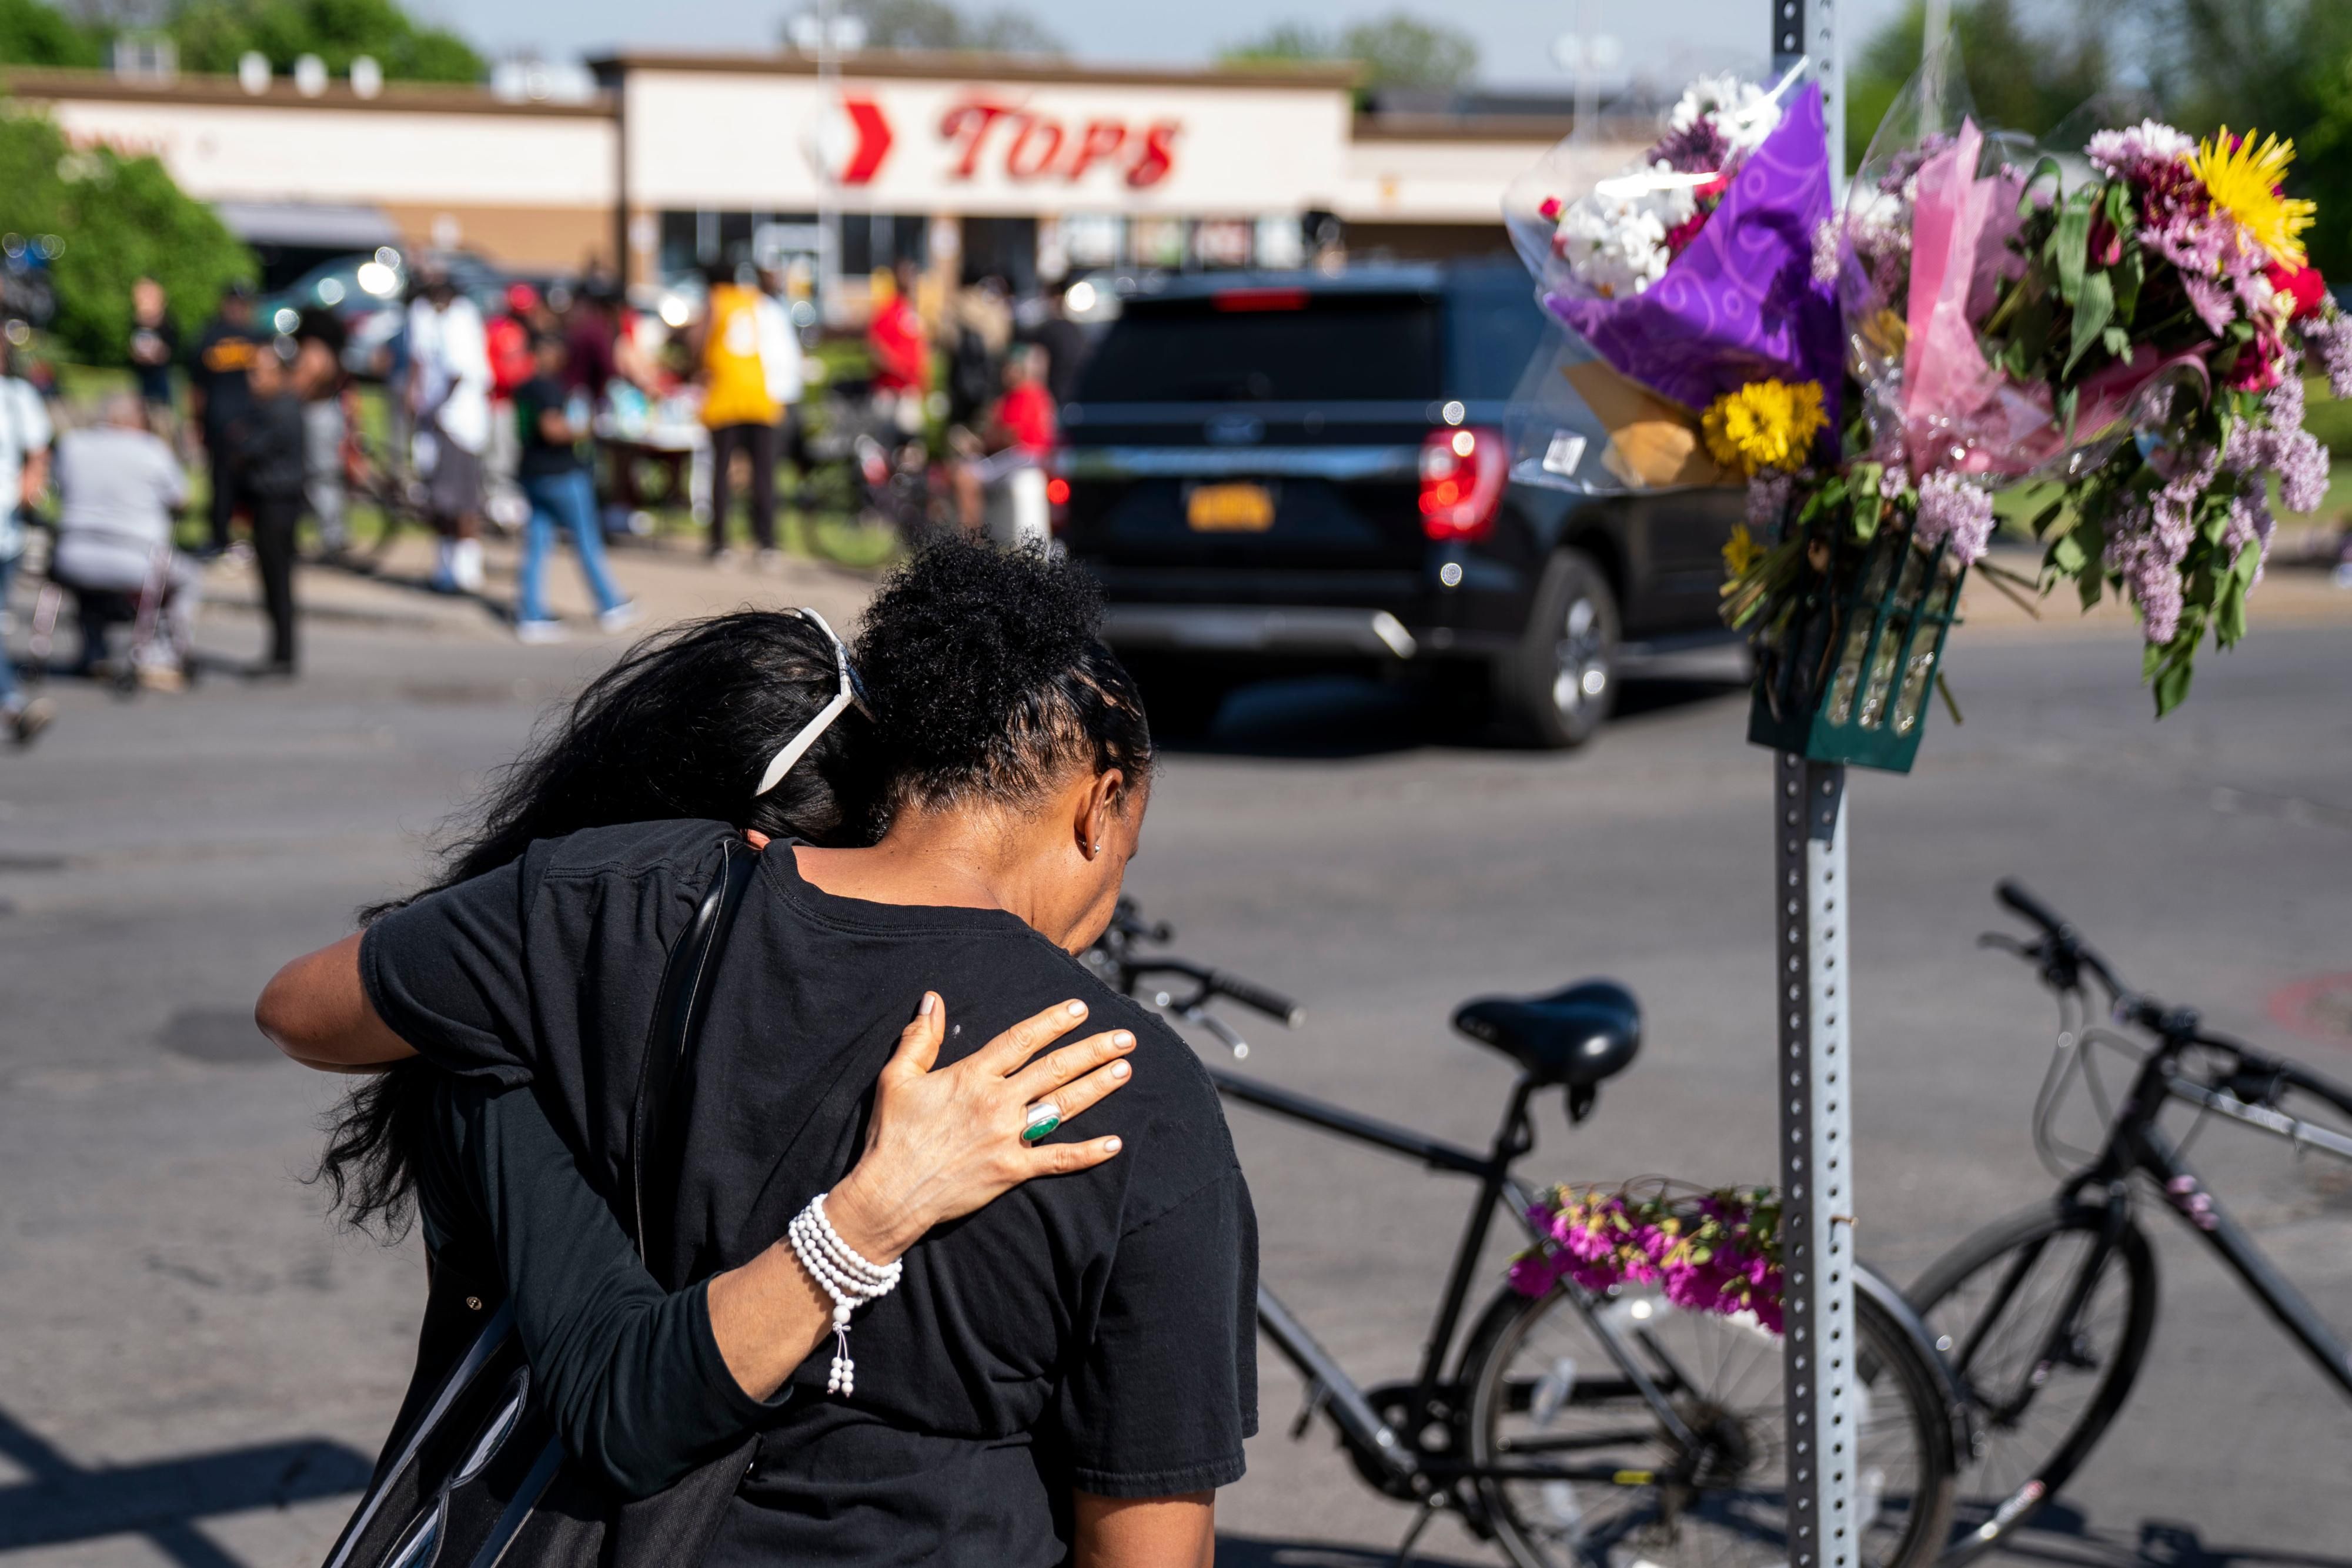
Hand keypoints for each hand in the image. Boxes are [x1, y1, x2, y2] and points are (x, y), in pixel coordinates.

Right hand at [826, 994, 1131, 1261]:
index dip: (1053, 1022)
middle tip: (1125, 1038)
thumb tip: (933, 998)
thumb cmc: (890, 1134)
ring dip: (1097, 1087)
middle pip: (1055, 1069)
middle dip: (1094, 1050)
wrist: (889, 1193)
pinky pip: (1056, 1160)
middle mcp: (997, 1102)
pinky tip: (1115, 1145)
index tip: (1081, 1009)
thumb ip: (920, 1037)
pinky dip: (1087, 1154)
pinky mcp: (1011, 1170)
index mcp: (972, 1076)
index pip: (1022, 1039)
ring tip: (1125, 1070)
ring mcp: (1007, 1137)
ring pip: (1063, 1106)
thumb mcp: (897, 1078)